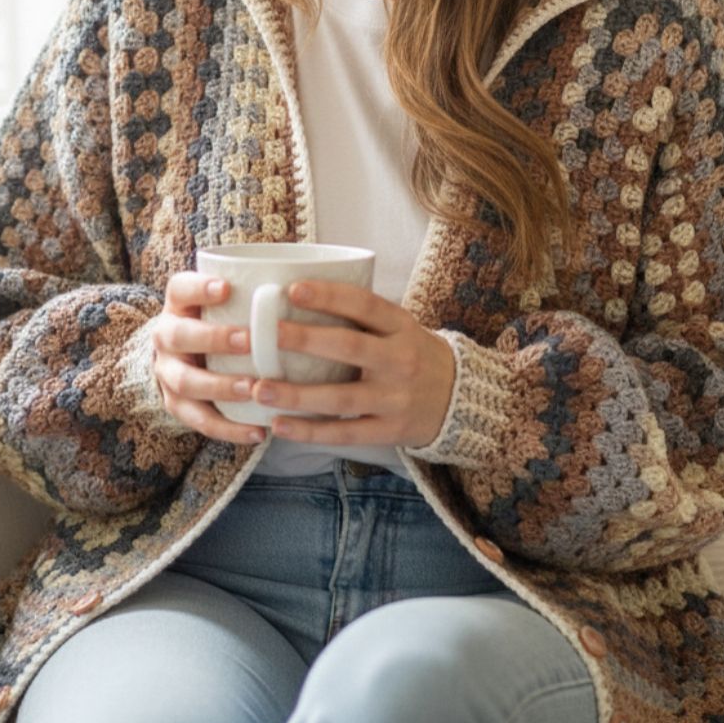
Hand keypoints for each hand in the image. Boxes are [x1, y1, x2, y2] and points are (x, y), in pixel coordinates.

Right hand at [152, 272, 266, 445]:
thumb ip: (254, 294)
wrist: (185, 357)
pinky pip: (199, 420)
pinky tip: (258, 432)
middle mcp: (167, 336)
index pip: (180, 288)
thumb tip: (313, 277)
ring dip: (219, 386)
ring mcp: (168, 373)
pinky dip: (228, 428)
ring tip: (250, 389)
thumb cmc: (222, 322)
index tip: (227, 287)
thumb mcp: (227, 302)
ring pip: (185, 382)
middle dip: (213, 339)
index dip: (200, 288)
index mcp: (180, 305)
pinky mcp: (177, 406)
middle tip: (248, 341)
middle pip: (178, 336)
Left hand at [251, 280, 454, 448]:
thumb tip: (297, 296)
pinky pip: (345, 433)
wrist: (464, 401)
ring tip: (259, 388)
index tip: (292, 289)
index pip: (365, 305)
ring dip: (297, 394)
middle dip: (304, 340)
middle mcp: (400, 361)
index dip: (330, 296)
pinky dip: (310, 432)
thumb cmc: (415, 356)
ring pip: (341, 397)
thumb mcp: (401, 328)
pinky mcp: (389, 431)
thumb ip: (362, 317)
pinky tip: (279, 425)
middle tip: (265, 335)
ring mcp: (395, 399)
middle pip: (349, 347)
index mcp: (402, 327)